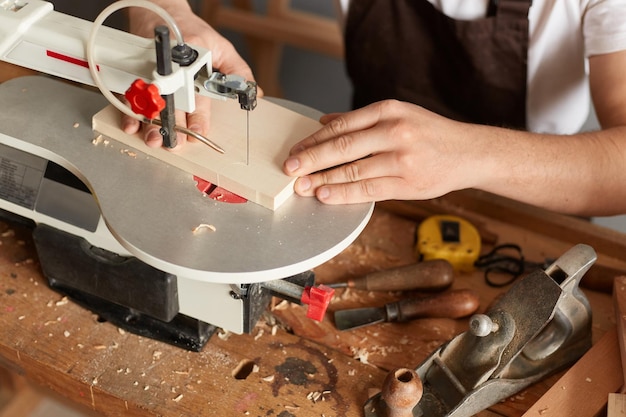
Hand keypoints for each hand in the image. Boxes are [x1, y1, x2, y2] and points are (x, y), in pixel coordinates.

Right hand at [123, 4, 257, 148]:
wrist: (161, 10)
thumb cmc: (192, 31)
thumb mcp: (222, 47)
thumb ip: (238, 71)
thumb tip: (254, 92)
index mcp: (192, 59)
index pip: (196, 92)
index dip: (198, 114)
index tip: (200, 130)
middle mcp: (169, 66)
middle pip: (170, 100)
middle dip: (172, 125)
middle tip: (174, 143)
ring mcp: (150, 69)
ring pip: (148, 100)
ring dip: (149, 123)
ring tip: (154, 139)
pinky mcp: (136, 72)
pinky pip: (130, 93)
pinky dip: (129, 111)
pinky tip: (131, 126)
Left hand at [282, 100, 482, 203]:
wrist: (469, 152)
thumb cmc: (429, 133)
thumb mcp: (399, 115)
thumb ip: (361, 120)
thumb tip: (324, 121)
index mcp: (388, 111)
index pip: (341, 126)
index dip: (314, 140)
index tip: (295, 150)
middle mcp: (394, 132)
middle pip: (342, 147)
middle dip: (311, 159)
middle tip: (289, 168)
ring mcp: (401, 159)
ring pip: (352, 171)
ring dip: (323, 180)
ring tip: (303, 186)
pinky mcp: (407, 183)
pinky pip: (368, 190)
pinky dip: (344, 193)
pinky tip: (326, 195)